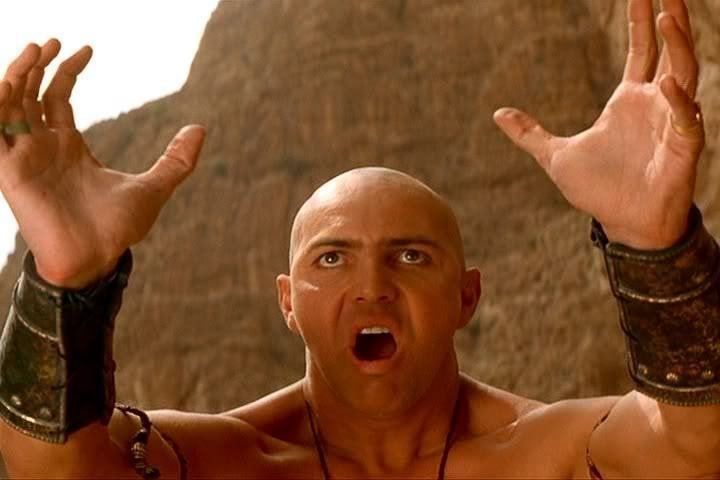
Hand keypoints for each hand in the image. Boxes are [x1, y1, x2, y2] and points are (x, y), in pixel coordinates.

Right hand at [0, 40, 204, 287]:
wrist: (97, 258)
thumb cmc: (119, 229)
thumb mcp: (155, 186)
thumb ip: (176, 160)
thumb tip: (201, 129)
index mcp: (70, 147)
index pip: (58, 98)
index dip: (66, 71)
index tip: (85, 49)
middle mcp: (43, 148)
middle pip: (30, 94)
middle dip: (37, 65)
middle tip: (52, 41)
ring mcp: (24, 159)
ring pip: (8, 106)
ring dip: (17, 75)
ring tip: (35, 49)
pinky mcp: (9, 173)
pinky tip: (9, 83)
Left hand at [494, 0, 703, 249]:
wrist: (622, 223)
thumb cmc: (598, 190)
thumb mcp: (555, 156)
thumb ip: (529, 133)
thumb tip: (498, 114)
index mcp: (629, 101)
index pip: (640, 50)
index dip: (641, 21)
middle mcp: (655, 104)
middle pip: (669, 50)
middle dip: (669, 18)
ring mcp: (672, 123)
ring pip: (684, 74)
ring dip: (679, 46)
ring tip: (669, 15)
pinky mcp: (683, 149)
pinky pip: (686, 120)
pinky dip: (677, 103)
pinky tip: (666, 85)